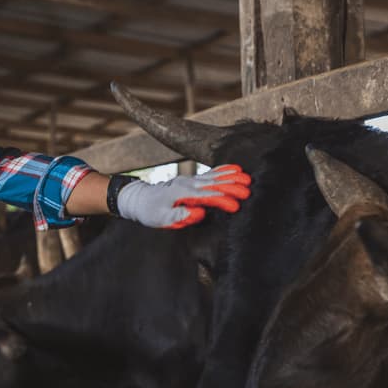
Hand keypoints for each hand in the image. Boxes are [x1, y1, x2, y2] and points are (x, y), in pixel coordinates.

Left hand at [116, 164, 250, 229]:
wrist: (139, 199)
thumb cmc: (150, 212)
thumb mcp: (161, 219)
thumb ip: (179, 216)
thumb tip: (199, 213)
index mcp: (181, 193)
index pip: (205, 197)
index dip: (221, 200)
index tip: (236, 206)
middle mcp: (187, 183)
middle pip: (213, 183)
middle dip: (231, 186)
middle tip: (248, 190)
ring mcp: (189, 180)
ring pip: (213, 176)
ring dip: (230, 177)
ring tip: (247, 177)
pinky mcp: (191, 180)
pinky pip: (210, 173)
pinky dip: (223, 170)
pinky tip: (235, 169)